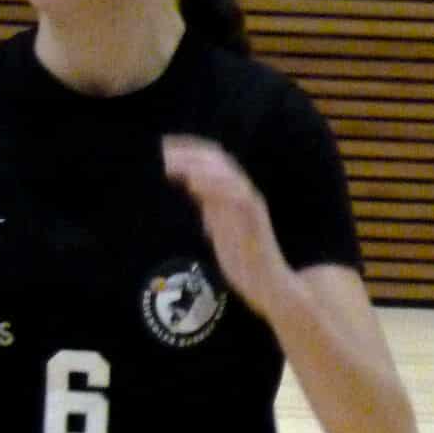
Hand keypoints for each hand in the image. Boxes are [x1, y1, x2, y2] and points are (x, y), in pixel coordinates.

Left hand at [162, 135, 293, 320]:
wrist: (271, 285)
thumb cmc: (245, 260)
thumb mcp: (221, 228)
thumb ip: (211, 208)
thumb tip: (193, 189)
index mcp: (235, 194)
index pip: (213, 161)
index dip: (189, 150)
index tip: (164, 147)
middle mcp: (244, 193)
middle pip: (218, 159)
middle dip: (189, 152)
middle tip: (162, 149)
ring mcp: (251, 204)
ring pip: (226, 173)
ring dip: (196, 164)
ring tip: (171, 162)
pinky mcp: (255, 220)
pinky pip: (236, 195)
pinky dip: (213, 186)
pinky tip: (192, 183)